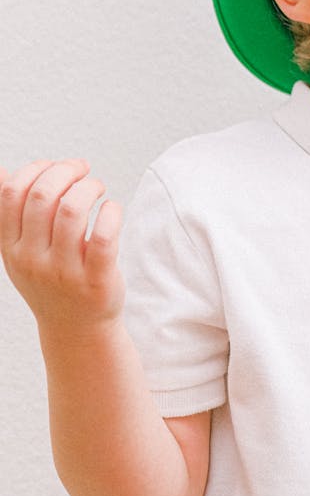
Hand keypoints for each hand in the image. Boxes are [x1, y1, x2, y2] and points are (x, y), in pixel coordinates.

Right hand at [0, 158, 124, 332]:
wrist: (76, 329)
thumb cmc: (51, 280)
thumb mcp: (22, 251)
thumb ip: (12, 214)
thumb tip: (1, 172)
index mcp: (12, 248)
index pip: (11, 193)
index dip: (36, 168)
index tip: (56, 167)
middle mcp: (33, 259)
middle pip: (41, 196)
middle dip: (65, 171)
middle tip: (82, 170)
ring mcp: (64, 271)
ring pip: (71, 210)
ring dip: (89, 187)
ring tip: (98, 188)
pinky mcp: (96, 279)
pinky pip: (103, 235)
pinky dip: (111, 212)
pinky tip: (112, 209)